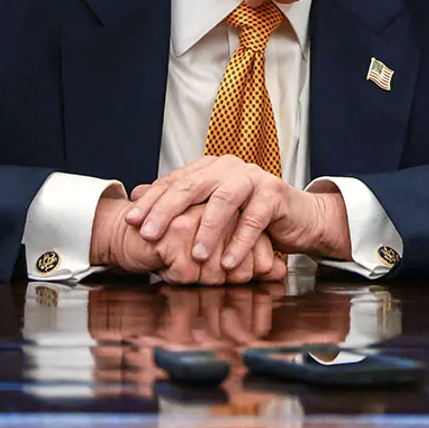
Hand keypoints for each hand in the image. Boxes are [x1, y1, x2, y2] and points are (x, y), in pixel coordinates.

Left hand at [124, 155, 350, 270]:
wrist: (297, 217)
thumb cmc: (250, 216)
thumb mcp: (210, 210)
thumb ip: (178, 201)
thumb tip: (136, 192)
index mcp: (210, 168)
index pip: (174, 182)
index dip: (152, 201)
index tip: (131, 222)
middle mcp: (229, 167)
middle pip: (192, 187)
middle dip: (167, 212)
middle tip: (149, 236)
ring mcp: (253, 178)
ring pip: (223, 201)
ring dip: (207, 231)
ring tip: (195, 256)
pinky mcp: (274, 194)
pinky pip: (253, 219)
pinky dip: (239, 243)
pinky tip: (227, 262)